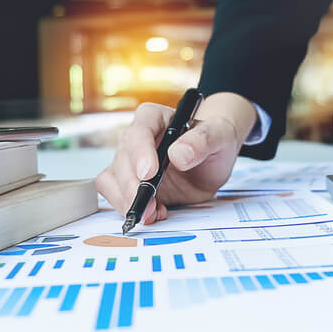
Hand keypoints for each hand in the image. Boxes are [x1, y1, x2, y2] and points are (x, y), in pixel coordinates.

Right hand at [95, 92, 257, 224]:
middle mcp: (136, 138)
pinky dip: (130, 208)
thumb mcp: (220, 135)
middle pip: (121, 158)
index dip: (140, 152)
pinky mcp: (129, 184)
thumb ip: (204, 140)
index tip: (149, 173)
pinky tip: (153, 213)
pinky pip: (117, 197)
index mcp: (154, 118)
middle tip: (149, 205)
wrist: (213, 161)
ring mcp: (129, 162)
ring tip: (152, 213)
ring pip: (111, 179)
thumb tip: (178, 154)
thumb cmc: (215, 141)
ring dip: (126, 200)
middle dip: (132, 185)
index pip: (139, 131)